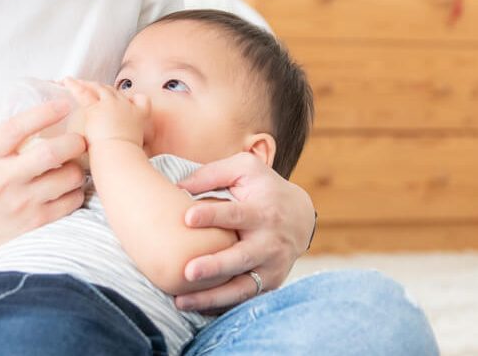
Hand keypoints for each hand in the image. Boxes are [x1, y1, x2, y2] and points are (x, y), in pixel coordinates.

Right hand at [0, 100, 87, 284]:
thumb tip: (26, 97)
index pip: (17, 127)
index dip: (45, 112)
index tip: (65, 104)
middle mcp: (3, 178)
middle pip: (50, 153)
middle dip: (74, 141)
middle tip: (81, 138)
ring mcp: (22, 202)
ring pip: (68, 177)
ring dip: (79, 167)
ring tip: (75, 163)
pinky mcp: (37, 222)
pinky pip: (72, 200)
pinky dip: (77, 190)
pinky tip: (69, 186)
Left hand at [62, 78, 149, 147]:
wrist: (120, 156)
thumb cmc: (126, 155)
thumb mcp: (137, 144)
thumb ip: (131, 137)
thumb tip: (124, 144)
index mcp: (138, 114)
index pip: (136, 98)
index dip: (126, 97)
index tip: (119, 98)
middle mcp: (125, 105)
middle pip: (112, 91)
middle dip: (101, 88)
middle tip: (90, 87)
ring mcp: (111, 104)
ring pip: (98, 89)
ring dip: (87, 84)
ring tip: (77, 82)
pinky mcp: (96, 108)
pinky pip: (83, 93)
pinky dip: (74, 86)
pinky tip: (66, 81)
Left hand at [173, 153, 314, 312]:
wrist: (300, 217)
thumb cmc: (263, 188)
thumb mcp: (245, 169)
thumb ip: (212, 174)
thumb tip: (177, 188)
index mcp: (262, 211)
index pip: (235, 214)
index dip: (212, 215)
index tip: (187, 217)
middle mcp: (269, 242)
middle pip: (241, 257)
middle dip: (215, 266)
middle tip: (188, 271)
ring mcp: (271, 266)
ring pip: (242, 287)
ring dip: (212, 296)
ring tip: (181, 301)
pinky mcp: (269, 284)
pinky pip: (244, 299)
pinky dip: (220, 306)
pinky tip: (195, 308)